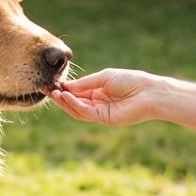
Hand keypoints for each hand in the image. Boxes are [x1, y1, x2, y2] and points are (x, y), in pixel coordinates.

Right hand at [49, 68, 170, 125]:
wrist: (148, 93)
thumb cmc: (130, 81)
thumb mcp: (103, 77)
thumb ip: (85, 83)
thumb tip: (66, 85)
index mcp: (98, 91)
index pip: (76, 91)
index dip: (64, 88)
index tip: (51, 82)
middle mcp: (97, 103)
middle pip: (74, 101)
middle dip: (60, 95)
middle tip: (46, 88)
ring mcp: (99, 112)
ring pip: (76, 109)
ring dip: (64, 102)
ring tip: (53, 92)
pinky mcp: (103, 119)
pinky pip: (85, 112)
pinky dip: (74, 104)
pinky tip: (67, 96)